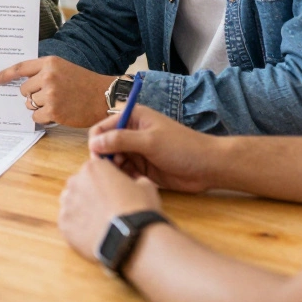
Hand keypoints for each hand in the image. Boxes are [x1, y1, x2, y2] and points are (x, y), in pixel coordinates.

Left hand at [0, 57, 114, 126]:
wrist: (105, 96)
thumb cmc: (85, 83)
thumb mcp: (64, 68)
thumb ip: (44, 72)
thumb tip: (23, 87)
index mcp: (50, 63)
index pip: (20, 67)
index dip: (5, 74)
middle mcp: (48, 76)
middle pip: (24, 90)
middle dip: (33, 95)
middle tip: (50, 96)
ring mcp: (50, 94)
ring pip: (30, 104)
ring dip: (39, 107)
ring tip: (58, 103)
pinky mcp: (54, 111)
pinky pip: (37, 116)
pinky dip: (44, 117)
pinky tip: (59, 113)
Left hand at [59, 157, 162, 260]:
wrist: (132, 239)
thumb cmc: (139, 210)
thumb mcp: (145, 186)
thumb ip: (133, 180)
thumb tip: (134, 184)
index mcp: (93, 168)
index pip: (95, 169)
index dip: (105, 180)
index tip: (112, 191)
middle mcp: (76, 182)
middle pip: (80, 185)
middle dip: (91, 194)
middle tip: (107, 208)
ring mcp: (68, 204)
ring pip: (72, 204)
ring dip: (83, 210)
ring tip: (100, 222)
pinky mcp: (64, 225)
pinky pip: (69, 223)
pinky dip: (79, 227)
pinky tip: (93, 233)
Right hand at [87, 105, 223, 192]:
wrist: (207, 167)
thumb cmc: (181, 147)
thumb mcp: (149, 141)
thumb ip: (121, 140)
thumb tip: (94, 143)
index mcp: (132, 117)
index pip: (102, 128)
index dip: (97, 142)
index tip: (100, 158)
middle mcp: (131, 133)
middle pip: (105, 146)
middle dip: (105, 159)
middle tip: (116, 170)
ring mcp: (136, 151)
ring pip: (113, 161)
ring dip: (115, 171)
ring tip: (126, 178)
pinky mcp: (142, 168)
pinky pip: (124, 173)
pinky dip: (124, 178)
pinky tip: (134, 183)